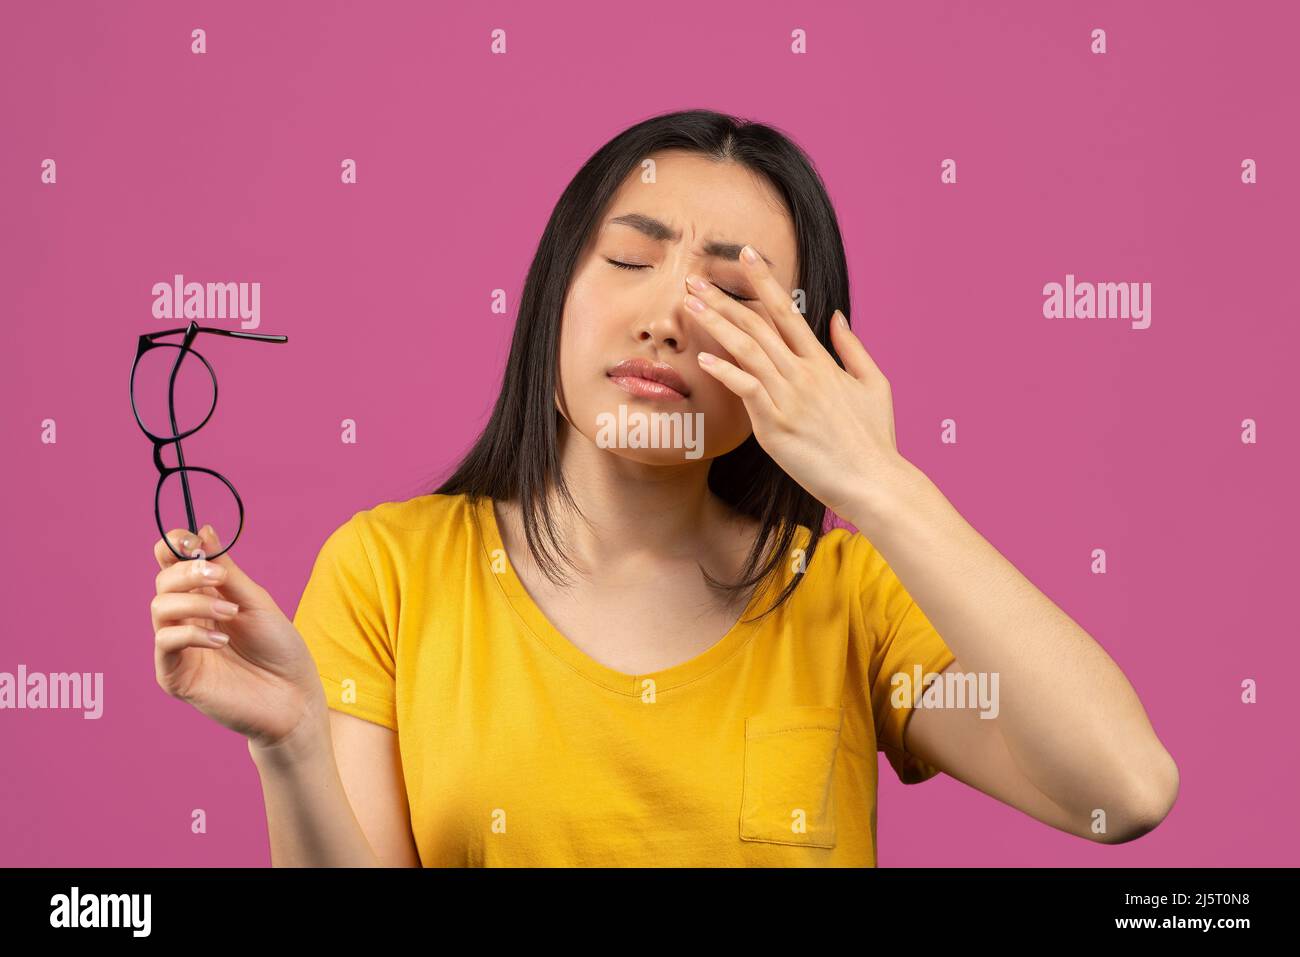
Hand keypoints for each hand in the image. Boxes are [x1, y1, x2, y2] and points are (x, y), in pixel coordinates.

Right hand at [150, 524, 327, 754]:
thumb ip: (227, 571)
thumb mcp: (255, 602)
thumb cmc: (280, 650)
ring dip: (195, 602)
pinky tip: (222, 641)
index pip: (172, 564)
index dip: (174, 546)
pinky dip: (191, 633)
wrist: (294, 698)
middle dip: (186, 572)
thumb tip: (202, 530)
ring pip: (159, 608)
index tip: (189, 539)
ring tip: (231, 613)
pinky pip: (166, 643)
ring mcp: (178, 648)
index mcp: (204, 598)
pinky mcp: (175, 675)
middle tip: (218, 578)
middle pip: (163, 581)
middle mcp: (186, 619)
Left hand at [684, 246, 910, 519]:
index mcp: (822, 361)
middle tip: (695, 278)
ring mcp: (788, 397)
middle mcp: (803, 373)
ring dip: (716, 324)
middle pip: (758, 325)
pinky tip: (704, 358)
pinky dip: (725, 371)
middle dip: (724, 298)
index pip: (788, 310)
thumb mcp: (874, 384)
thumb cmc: (875, 438)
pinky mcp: (776, 425)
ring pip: (747, 349)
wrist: (874, 480)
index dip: (764, 280)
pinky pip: (746, 389)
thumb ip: (852, 347)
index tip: (745, 255)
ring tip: (690, 305)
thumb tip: (836, 316)